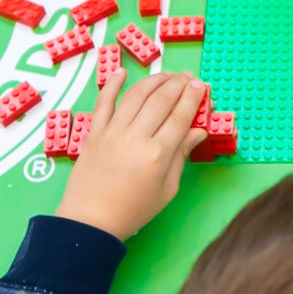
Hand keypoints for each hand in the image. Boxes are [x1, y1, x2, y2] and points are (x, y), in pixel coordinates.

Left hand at [55, 69, 209, 239]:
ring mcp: (113, 132)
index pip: (180, 116)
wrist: (91, 221)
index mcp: (159, 154)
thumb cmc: (134, 210)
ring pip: (136, 96)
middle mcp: (137, 137)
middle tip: (188, 76)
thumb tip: (197, 131)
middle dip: (178, 84)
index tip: (201, 85)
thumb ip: (181, 156)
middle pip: (161, 101)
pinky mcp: (94, 133)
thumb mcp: (167, 188)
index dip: (192, 97)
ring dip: (154, 80)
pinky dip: (112, 84)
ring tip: (166, 74)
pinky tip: (123, 72)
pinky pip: (104, 102)